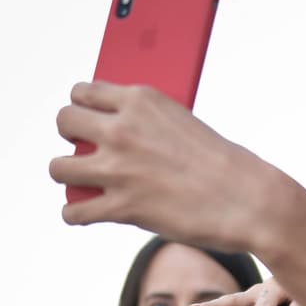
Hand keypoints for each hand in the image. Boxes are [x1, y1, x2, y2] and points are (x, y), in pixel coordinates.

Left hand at [51, 82, 261, 249]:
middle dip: (70, 136)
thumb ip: (145, 122)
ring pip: (58, 168)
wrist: (248, 200)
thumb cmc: (222, 164)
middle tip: (85, 150)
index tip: (88, 120)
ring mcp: (119, 169)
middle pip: (64, 121)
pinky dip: (75, 214)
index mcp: (139, 100)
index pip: (83, 91)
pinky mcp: (122, 207)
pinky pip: (73, 211)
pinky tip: (83, 213)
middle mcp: (122, 129)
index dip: (82, 108)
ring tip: (80, 182)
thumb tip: (116, 135)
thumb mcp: (181, 123)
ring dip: (67, 175)